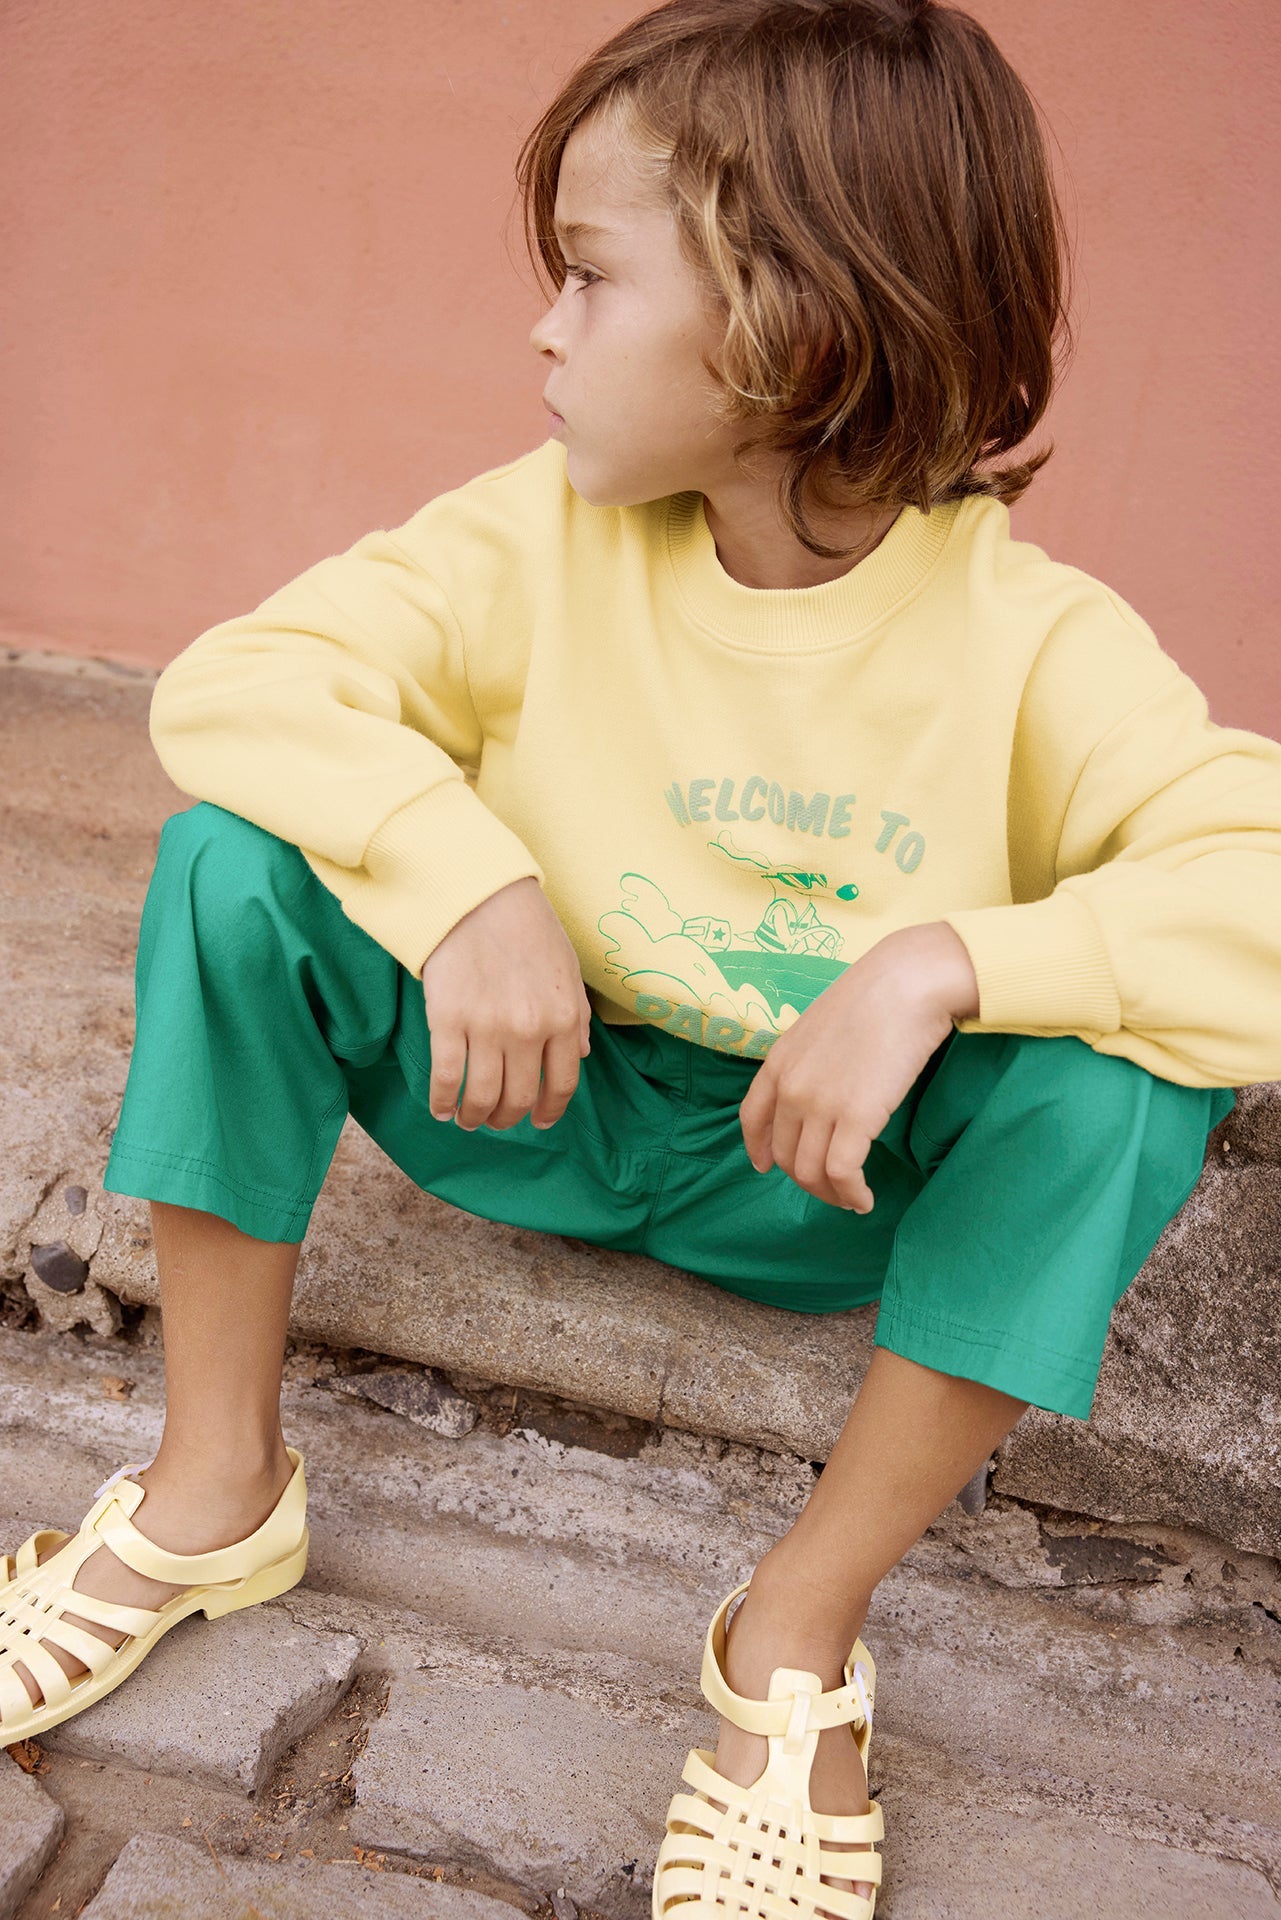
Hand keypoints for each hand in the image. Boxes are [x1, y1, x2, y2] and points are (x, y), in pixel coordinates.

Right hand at [420, 877, 591, 1131]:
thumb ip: (577, 1016)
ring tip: (467, 1119)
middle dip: (507, 1118)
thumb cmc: (527, 928)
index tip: (538, 1122)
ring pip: (482, 1095)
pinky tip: (440, 1109)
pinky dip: (442, 1101)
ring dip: (474, 1116)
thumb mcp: (567, 970)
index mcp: (564, 1018)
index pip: (562, 1083)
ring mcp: (487, 1027)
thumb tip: (580, 1054)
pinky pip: (446, 1076)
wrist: (479, 894)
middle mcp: (529, 1030)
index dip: (550, 1110)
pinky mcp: (449, 1019)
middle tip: (496, 1120)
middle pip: (520, 1096)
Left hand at [738, 922, 979, 1210]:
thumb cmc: (876, 997)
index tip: (766, 1166)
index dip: (757, 1148)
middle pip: (785, 1154)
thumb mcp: (821, 1025)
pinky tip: (865, 1199)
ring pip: (811, 1172)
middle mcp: (791, 1087)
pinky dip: (852, 1194)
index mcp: (779, 1062)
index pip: (752, 1118)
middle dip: (807, 1179)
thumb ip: (810, 1061)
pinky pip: (842, 1173)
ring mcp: (820, 1104)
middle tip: (832, 1187)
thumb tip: (823, 1092)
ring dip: (831, 1194)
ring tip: (852, 1199)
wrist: (907, 983)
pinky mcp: (856, 1118)